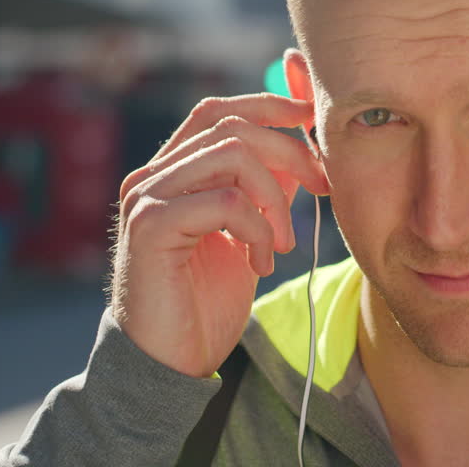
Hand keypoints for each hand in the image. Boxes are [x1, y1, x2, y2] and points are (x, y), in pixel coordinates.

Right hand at [111, 94, 328, 377]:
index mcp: (171, 173)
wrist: (170, 363)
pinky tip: (261, 264)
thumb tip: (305, 142)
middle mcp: (151, 176)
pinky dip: (259, 229)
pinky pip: (226, 201)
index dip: (267, 105)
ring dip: (276, 198)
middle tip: (323, 189)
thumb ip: (268, 188)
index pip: (218, 113)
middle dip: (291, 153)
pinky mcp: (151, 225)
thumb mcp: (250, 233)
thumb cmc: (205, 303)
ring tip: (283, 245)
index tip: (311, 113)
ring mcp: (146, 197)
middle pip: (233, 128)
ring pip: (233, 156)